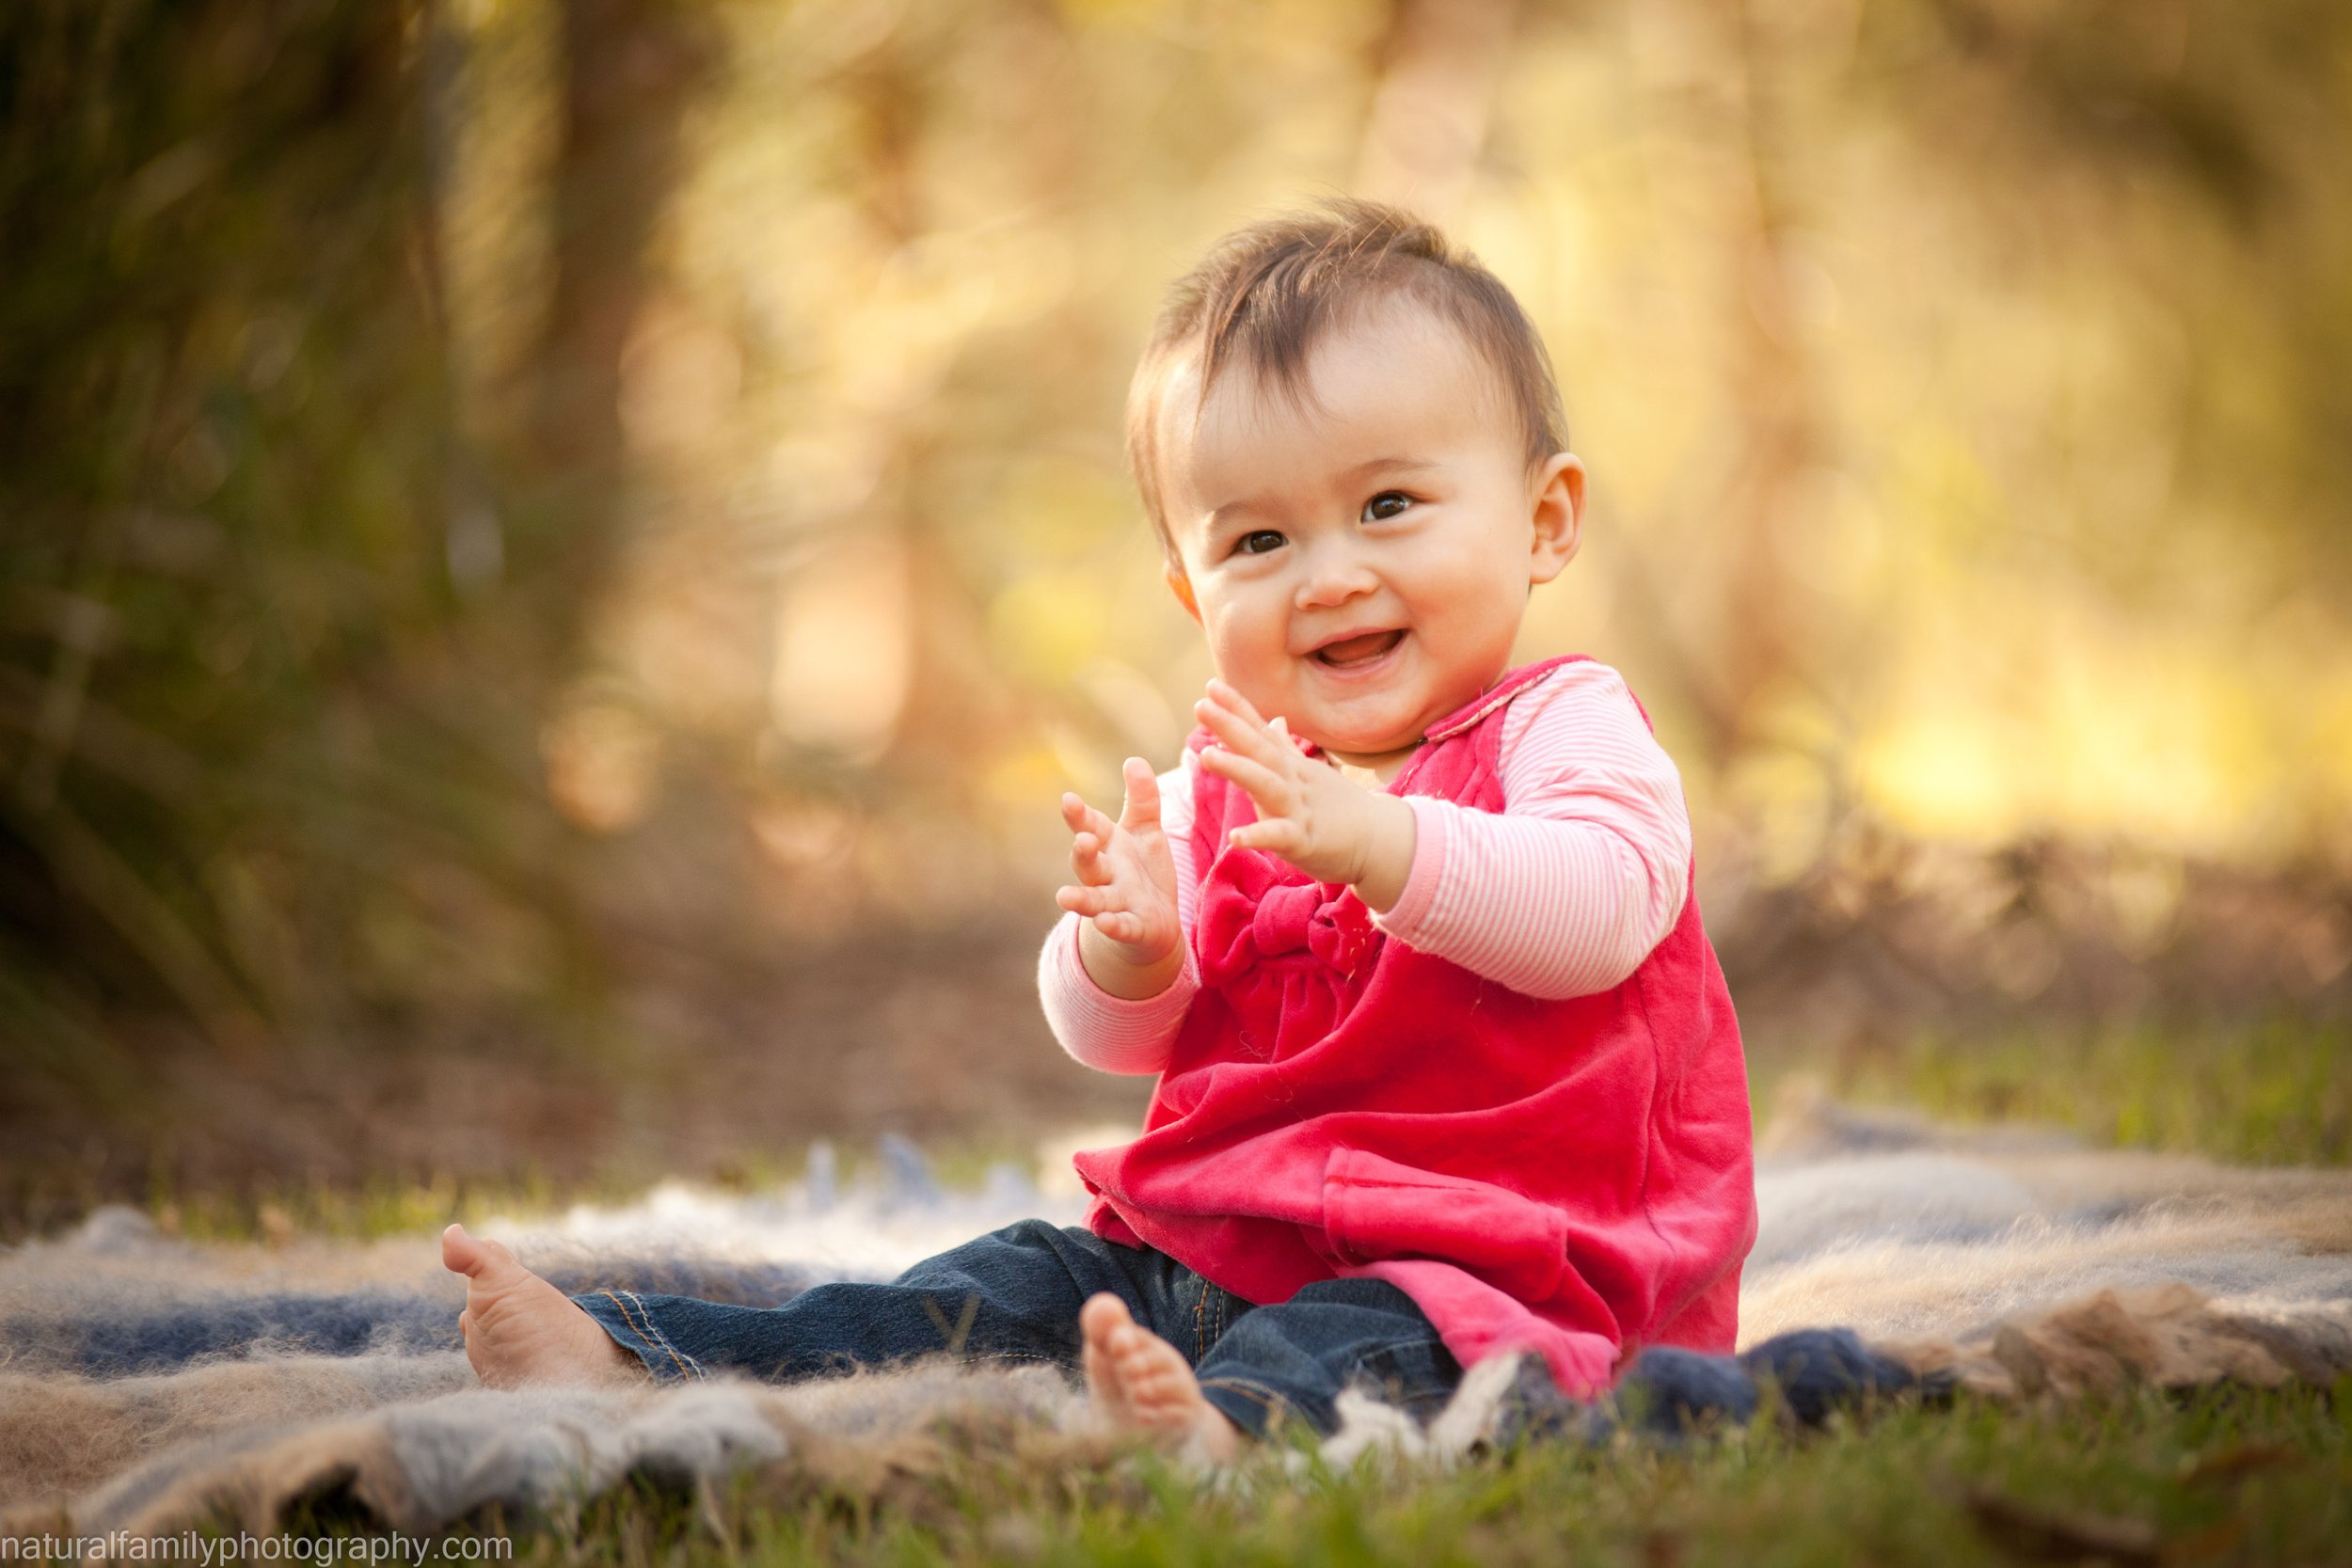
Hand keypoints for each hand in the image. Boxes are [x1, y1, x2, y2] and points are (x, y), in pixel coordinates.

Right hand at [1057, 758, 1184, 995]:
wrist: (1155, 924)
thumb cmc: (1144, 872)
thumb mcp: (1146, 832)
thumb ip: (1142, 799)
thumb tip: (1133, 760)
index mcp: (1109, 847)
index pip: (1091, 827)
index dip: (1080, 815)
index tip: (1068, 800)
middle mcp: (1106, 874)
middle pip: (1087, 863)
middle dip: (1082, 852)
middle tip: (1082, 840)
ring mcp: (1116, 903)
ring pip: (1094, 900)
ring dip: (1080, 900)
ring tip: (1062, 898)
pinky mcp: (1132, 927)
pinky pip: (1121, 927)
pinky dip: (1113, 925)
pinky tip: (1106, 922)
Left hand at [1193, 679, 1416, 910]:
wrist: (1379, 840)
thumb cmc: (1338, 807)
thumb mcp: (1308, 774)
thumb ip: (1285, 748)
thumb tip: (1274, 720)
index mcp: (1289, 767)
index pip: (1261, 732)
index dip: (1237, 709)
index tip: (1211, 686)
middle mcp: (1292, 780)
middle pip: (1260, 750)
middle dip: (1231, 727)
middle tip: (1202, 706)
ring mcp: (1299, 808)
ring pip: (1266, 785)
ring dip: (1238, 768)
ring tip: (1207, 756)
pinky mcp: (1305, 839)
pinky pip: (1280, 836)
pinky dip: (1258, 835)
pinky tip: (1236, 839)